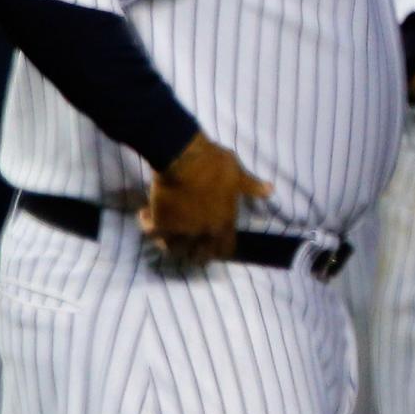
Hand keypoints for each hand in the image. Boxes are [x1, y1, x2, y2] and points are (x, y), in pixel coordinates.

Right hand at [140, 134, 270, 267]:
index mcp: (225, 222)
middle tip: (183, 246)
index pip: (225, 249)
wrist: (185, 157)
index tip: (209, 248)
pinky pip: (150, 232)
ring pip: (172, 249)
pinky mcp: (161, 223)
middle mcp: (204, 232)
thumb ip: (251, 186)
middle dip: (191, 253)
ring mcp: (182, 230)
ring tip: (162, 233)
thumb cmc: (215, 163)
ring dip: (166, 242)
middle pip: (198, 256)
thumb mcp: (238, 174)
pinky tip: (144, 214)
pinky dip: (146, 224)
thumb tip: (270, 190)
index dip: (217, 250)